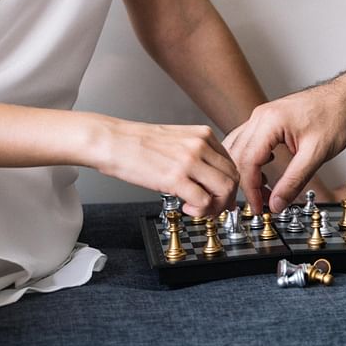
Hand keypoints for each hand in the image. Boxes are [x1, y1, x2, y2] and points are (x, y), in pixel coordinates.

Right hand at [93, 117, 238, 216]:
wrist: (113, 141)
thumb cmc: (139, 143)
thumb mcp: (177, 139)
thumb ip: (197, 153)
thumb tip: (209, 176)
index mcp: (203, 135)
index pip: (231, 163)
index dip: (228, 185)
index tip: (222, 196)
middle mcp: (200, 145)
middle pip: (232, 177)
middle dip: (227, 198)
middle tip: (214, 208)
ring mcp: (190, 161)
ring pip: (225, 189)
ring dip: (216, 206)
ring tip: (200, 209)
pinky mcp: (176, 178)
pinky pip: (204, 201)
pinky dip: (200, 210)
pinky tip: (187, 208)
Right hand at [223, 81, 345, 215]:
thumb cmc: (336, 117)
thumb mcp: (316, 154)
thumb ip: (294, 181)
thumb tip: (277, 203)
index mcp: (269, 121)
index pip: (247, 161)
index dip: (250, 189)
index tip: (258, 207)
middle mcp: (261, 116)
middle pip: (238, 155)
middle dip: (245, 183)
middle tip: (259, 204)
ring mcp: (262, 116)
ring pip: (238, 148)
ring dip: (245, 172)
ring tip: (262, 191)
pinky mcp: (267, 119)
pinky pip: (248, 141)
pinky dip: (250, 160)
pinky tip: (264, 172)